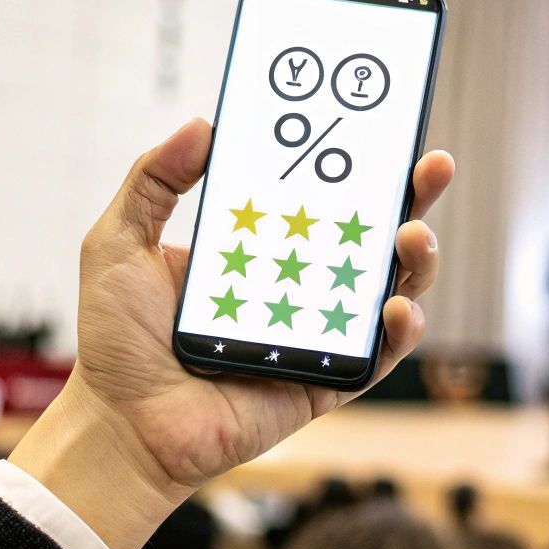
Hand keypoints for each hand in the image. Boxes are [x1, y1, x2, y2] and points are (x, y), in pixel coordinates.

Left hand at [9, 119, 452, 548]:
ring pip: (389, 290)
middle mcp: (298, 286)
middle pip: (371, 235)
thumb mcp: (119, 242)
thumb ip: (152, 180)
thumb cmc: (118, 341)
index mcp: (260, 247)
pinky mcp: (326, 383)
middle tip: (430, 166)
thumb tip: (202, 125)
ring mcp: (317, 335)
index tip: (378, 125)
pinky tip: (396, 306)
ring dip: (415, 259)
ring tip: (412, 235)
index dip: (356, 162)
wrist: (122, 424)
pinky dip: (399, 332)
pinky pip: (378, 357)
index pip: (319, 194)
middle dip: (411, 198)